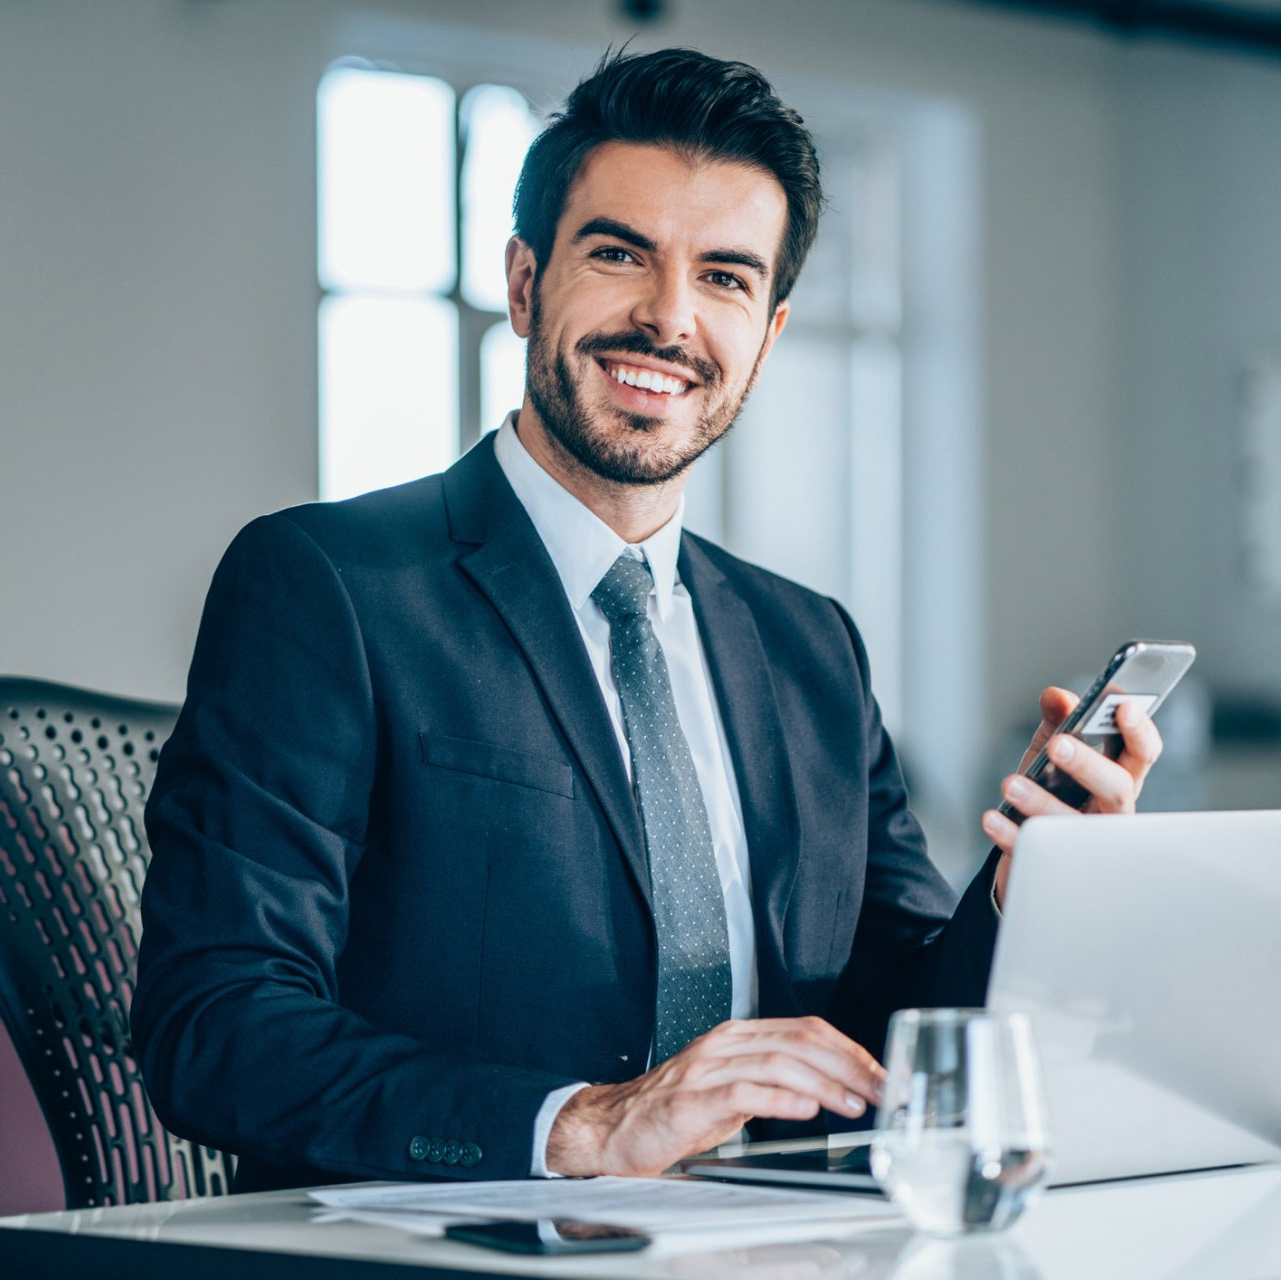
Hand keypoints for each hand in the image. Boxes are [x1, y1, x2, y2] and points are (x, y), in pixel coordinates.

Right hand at [544, 1017, 884, 1176]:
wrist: (614, 1127)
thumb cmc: (674, 1112)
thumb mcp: (733, 1089)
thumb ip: (774, 1082)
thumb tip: (829, 1090)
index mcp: (738, 1036)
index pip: (806, 1030)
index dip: (849, 1050)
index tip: (881, 1074)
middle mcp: (725, 1043)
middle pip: (800, 1041)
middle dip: (849, 1065)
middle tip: (883, 1089)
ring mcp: (707, 1068)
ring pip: (778, 1061)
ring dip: (825, 1083)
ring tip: (855, 1102)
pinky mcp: (692, 1099)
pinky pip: (744, 1091)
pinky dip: (781, 1098)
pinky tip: (807, 1108)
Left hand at [982, 686, 1162, 906]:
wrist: (1030, 842)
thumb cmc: (1054, 790)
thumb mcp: (1053, 751)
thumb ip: (1058, 721)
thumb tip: (1057, 696)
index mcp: (1119, 777)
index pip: (1142, 754)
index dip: (1139, 731)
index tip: (1123, 707)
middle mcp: (1113, 812)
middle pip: (1118, 788)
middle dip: (1090, 765)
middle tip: (1059, 745)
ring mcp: (1088, 841)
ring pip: (1076, 824)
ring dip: (1042, 801)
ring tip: (1011, 784)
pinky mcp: (1055, 862)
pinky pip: (1036, 850)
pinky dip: (1011, 833)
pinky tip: (992, 818)